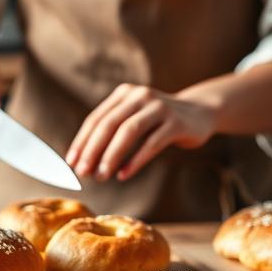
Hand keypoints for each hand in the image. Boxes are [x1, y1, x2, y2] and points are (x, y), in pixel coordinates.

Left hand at [66, 84, 215, 182]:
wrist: (200, 112)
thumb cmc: (159, 121)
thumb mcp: (134, 118)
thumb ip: (113, 131)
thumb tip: (84, 160)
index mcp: (124, 94)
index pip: (96, 118)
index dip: (82, 141)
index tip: (71, 163)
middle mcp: (140, 96)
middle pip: (110, 124)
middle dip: (93, 150)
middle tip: (83, 172)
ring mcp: (159, 107)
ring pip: (129, 131)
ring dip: (112, 155)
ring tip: (101, 176)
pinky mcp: (176, 123)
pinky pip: (152, 143)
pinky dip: (136, 160)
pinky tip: (124, 174)